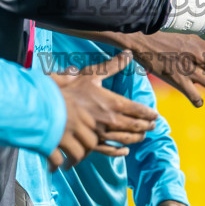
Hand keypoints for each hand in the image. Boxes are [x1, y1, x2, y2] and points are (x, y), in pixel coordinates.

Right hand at [50, 52, 157, 166]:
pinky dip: (119, 152)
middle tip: (153, 126)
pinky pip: (109, 150)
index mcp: (113, 103)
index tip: (155, 115)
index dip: (149, 113)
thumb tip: (128, 53)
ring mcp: (101, 134)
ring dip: (137, 138)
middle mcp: (110, 121)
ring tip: (143, 136)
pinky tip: (125, 151)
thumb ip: (112, 66)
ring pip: (125, 139)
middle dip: (146, 126)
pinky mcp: (90, 145)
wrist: (49, 110)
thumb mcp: (91, 75)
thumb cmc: (70, 91)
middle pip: (135, 126)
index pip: (138, 110)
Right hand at [107, 30, 204, 107]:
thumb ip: (197, 47)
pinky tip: (198, 101)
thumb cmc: (162, 39)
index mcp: (201, 44)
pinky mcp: (178, 81)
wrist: (143, 41)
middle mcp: (199, 56)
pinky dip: (199, 102)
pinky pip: (196, 97)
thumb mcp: (185, 38)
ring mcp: (189, 69)